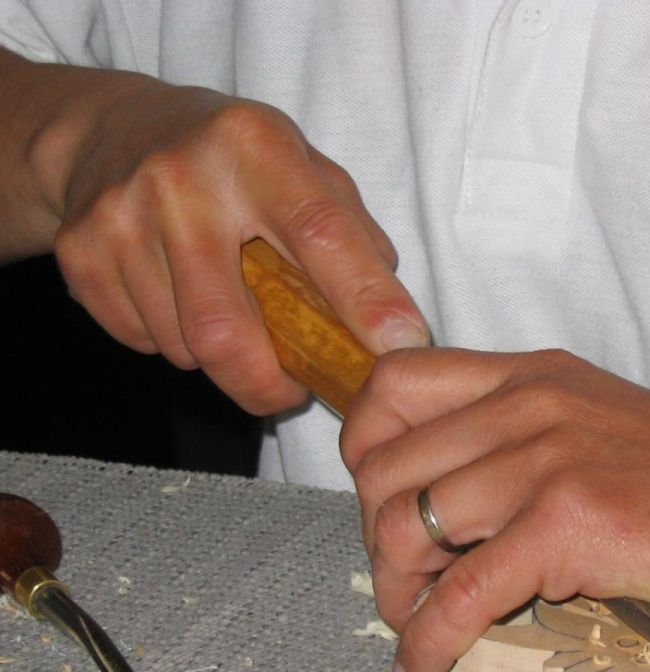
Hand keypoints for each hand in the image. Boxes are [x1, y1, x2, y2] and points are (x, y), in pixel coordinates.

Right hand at [6, 49, 427, 413]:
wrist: (109, 132)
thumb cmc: (231, 161)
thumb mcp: (301, 168)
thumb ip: (350, 231)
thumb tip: (389, 320)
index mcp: (256, 148)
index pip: (320, 233)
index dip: (363, 300)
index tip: (399, 347)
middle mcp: (182, 178)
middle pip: (227, 328)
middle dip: (266, 385)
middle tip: (291, 392)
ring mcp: (121, 217)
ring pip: (185, 348)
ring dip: (223, 359)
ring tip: (233, 319)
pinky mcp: (82, 253)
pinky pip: (144, 343)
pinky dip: (175, 345)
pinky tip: (181, 304)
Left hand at [341, 348, 649, 671]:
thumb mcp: (591, 428)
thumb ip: (513, 440)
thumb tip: (434, 497)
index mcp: (528, 374)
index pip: (393, 383)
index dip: (363, 447)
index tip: (379, 499)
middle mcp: (528, 402)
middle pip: (384, 466)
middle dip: (374, 535)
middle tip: (403, 578)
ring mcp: (548, 458)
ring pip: (406, 525)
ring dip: (392, 590)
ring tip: (413, 621)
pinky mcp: (570, 523)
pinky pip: (460, 595)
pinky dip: (426, 641)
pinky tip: (419, 671)